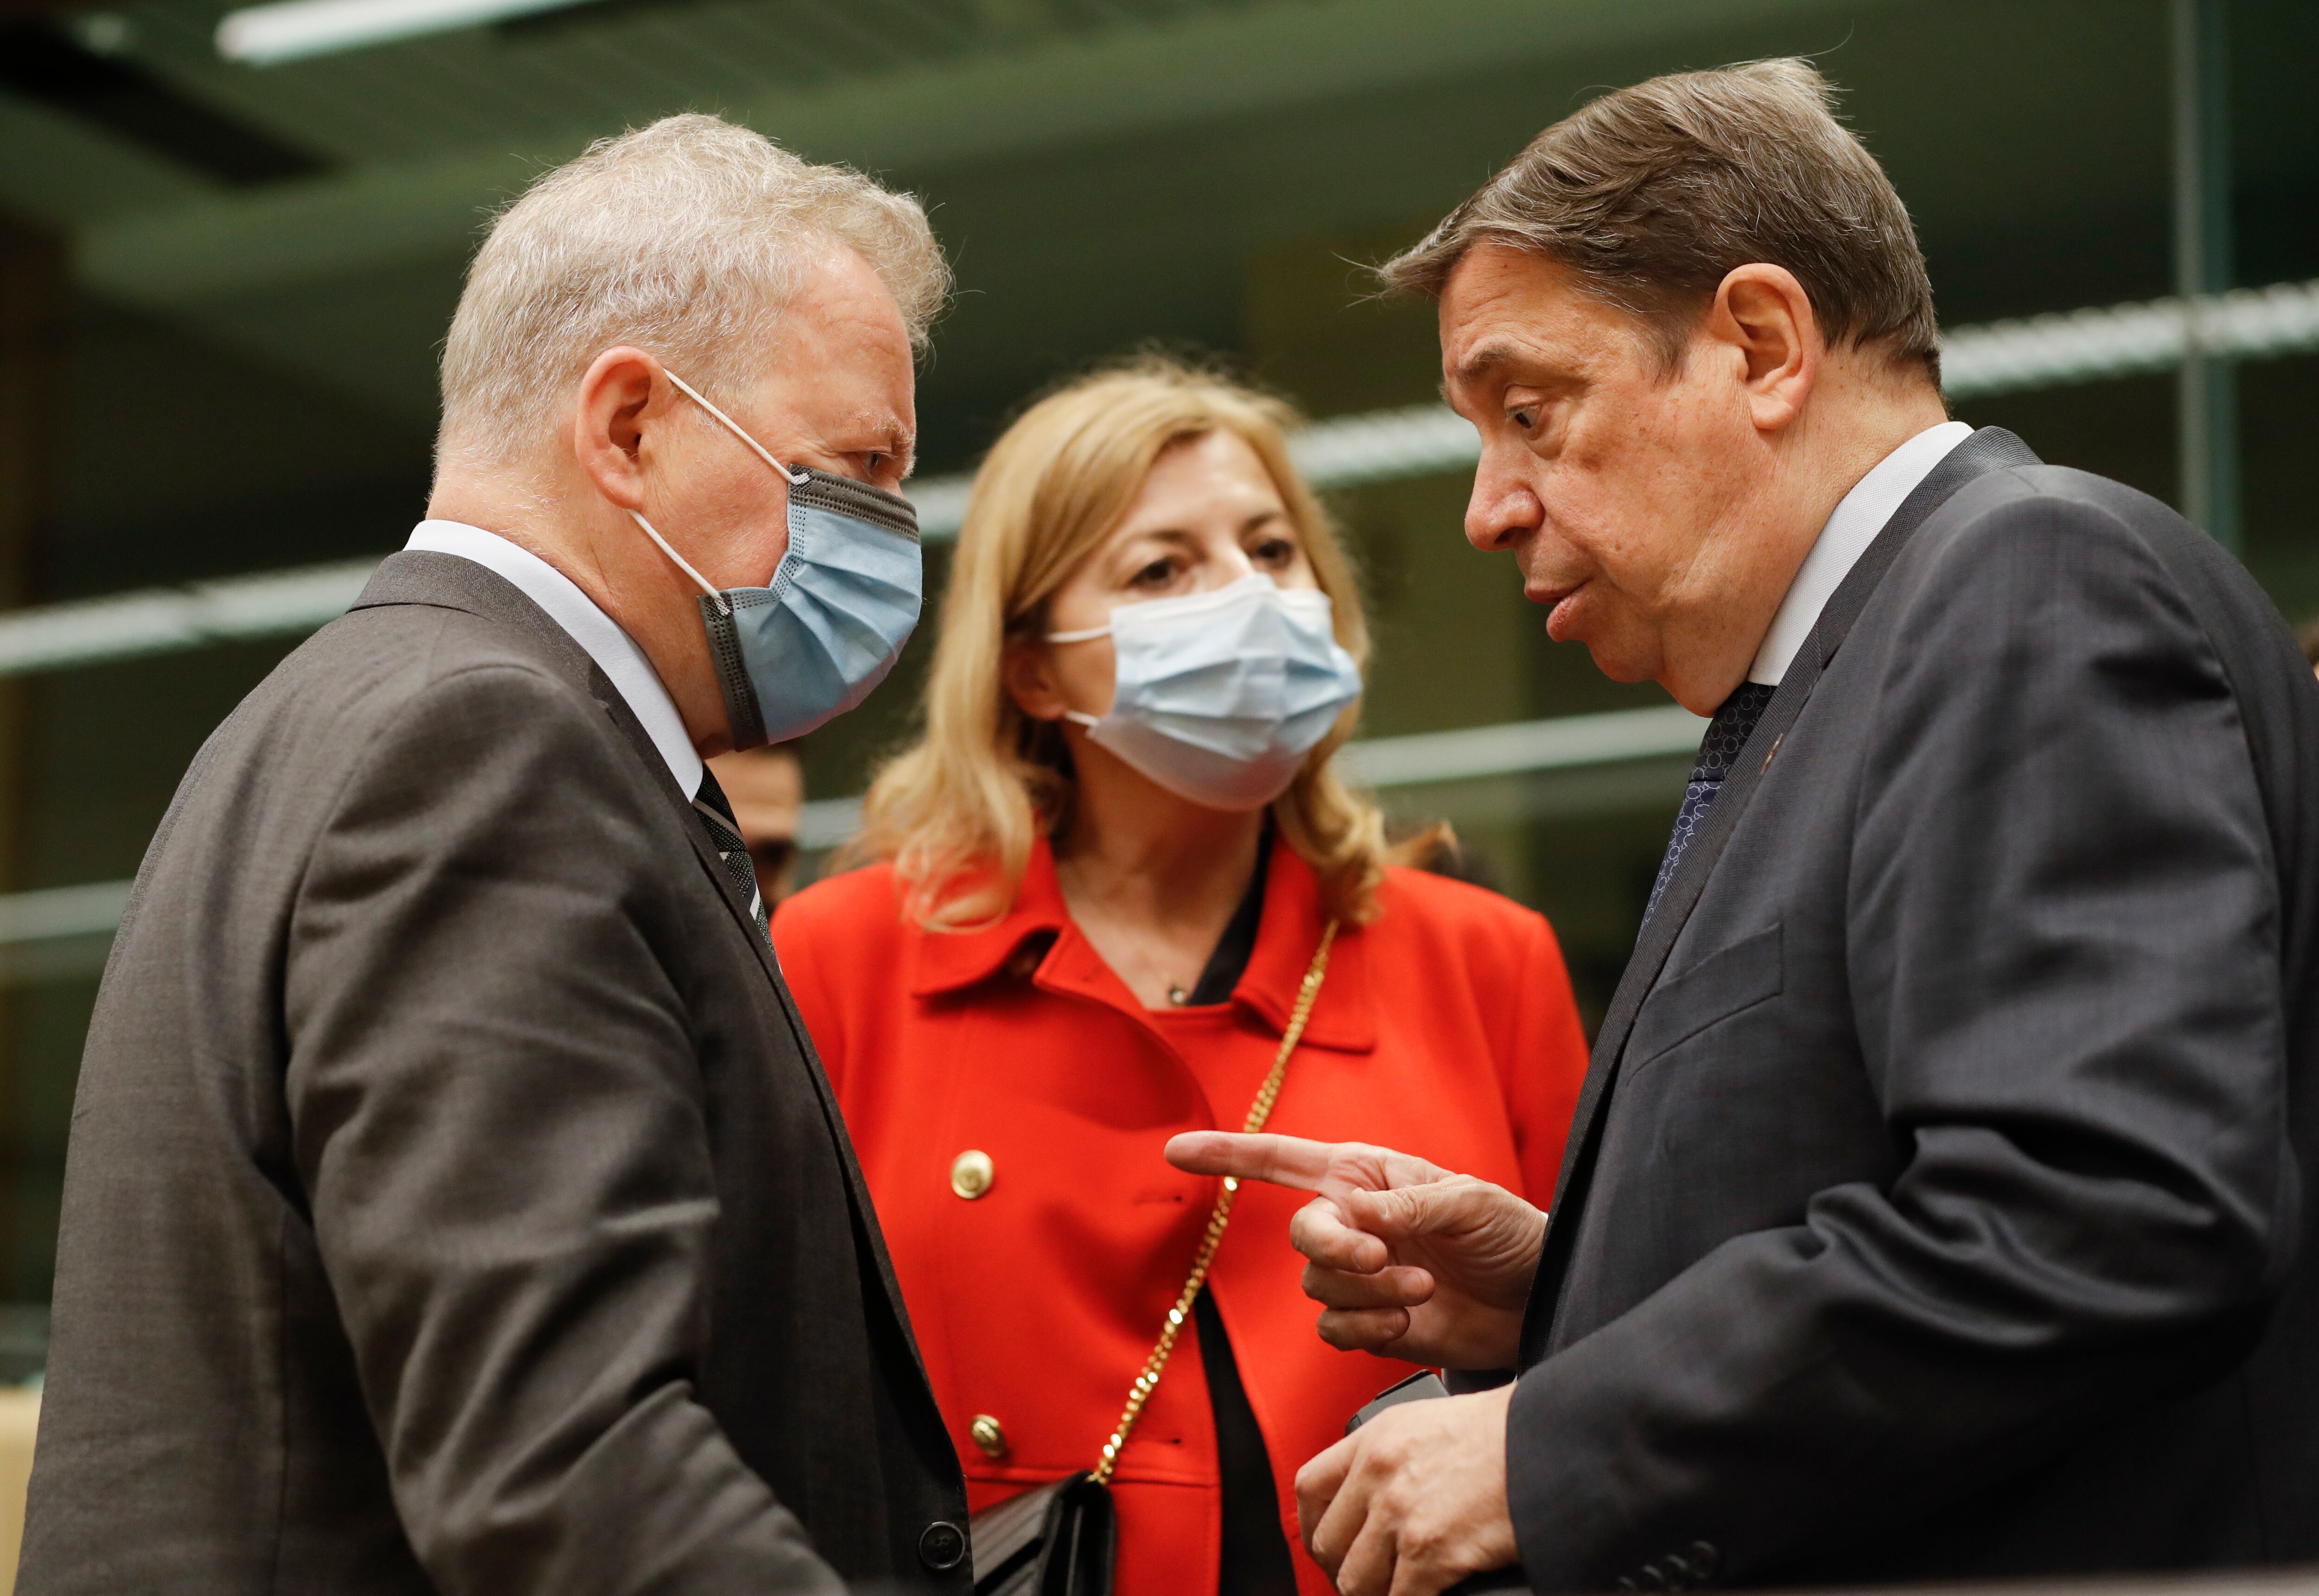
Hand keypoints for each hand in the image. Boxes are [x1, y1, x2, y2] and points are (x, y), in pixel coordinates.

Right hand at [1164, 1133, 1543, 1368]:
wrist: (1538, 1297)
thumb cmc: (1511, 1233)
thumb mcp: (1469, 1203)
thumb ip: (1408, 1205)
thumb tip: (1354, 1214)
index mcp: (1367, 1176)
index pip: (1284, 1160)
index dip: (1228, 1153)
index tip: (1176, 1151)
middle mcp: (1353, 1222)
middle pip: (1303, 1235)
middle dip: (1338, 1250)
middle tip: (1387, 1259)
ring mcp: (1359, 1276)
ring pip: (1319, 1288)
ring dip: (1370, 1295)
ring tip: (1423, 1293)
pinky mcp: (1370, 1323)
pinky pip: (1334, 1331)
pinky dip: (1367, 1332)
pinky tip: (1407, 1327)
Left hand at [1297, 1384, 1518, 1595]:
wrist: (1549, 1440)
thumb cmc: (1506, 1431)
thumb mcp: (1430, 1422)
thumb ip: (1394, 1456)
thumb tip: (1377, 1499)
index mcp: (1375, 1439)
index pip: (1310, 1487)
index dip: (1311, 1526)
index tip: (1323, 1545)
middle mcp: (1378, 1475)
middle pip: (1328, 1542)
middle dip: (1342, 1571)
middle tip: (1363, 1581)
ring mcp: (1401, 1515)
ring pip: (1356, 1580)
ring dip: (1371, 1594)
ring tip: (1392, 1592)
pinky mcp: (1431, 1552)